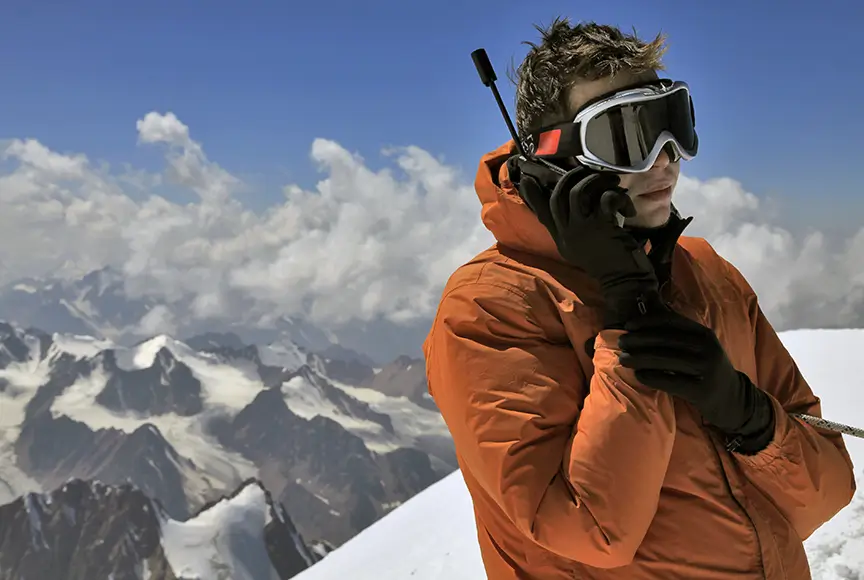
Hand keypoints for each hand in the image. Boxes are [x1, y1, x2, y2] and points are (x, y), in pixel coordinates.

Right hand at [509, 156, 662, 327]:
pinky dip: (618, 197)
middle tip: (590, 173)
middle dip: (573, 178)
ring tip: (613, 182)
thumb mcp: (583, 249)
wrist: (624, 283)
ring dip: (596, 181)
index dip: (533, 195)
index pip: (543, 213)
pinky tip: (627, 206)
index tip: (525, 180)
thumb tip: (578, 206)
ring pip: (578, 192)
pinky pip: (605, 199)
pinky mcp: (600, 226)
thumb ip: (575, 231)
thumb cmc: (609, 266)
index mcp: (561, 239)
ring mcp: (582, 229)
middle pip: (558, 195)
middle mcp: (567, 233)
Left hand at [617, 311, 774, 448]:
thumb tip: (646, 292)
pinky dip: (652, 377)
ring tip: (623, 359)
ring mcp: (706, 369)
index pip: (672, 322)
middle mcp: (707, 348)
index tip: (628, 325)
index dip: (648, 321)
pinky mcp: (701, 390)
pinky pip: (671, 381)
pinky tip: (638, 375)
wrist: (731, 397)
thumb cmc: (704, 366)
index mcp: (703, 333)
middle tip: (620, 342)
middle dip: (639, 340)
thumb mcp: (693, 342)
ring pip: (666, 360)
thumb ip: (669, 319)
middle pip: (666, 340)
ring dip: (640, 358)